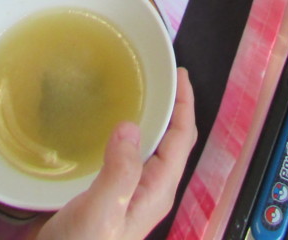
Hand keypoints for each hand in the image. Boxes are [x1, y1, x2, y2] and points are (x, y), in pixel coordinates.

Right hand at [35, 68, 196, 239]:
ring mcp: (130, 194)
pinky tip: (106, 126)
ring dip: (149, 118)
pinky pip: (126, 156)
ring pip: (150, 148)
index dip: (185, 104)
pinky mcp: (109, 196)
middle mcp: (148, 191)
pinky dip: (124, 134)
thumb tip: (131, 127)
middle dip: (171, 106)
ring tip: (138, 91)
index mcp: (156, 191)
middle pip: (172, 141)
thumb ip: (119, 172)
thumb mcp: (102, 212)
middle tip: (160, 75)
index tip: (180, 74)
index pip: (182, 139)